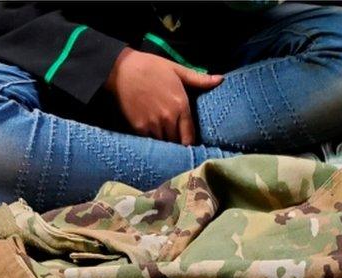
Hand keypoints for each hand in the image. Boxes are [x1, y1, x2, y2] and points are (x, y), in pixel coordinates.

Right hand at [105, 48, 223, 144]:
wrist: (121, 69)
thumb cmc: (151, 67)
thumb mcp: (177, 70)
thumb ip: (199, 79)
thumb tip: (220, 80)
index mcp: (181, 105)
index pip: (190, 136)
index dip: (190, 143)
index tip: (190, 145)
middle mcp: (169, 118)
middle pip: (178, 143)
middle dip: (178, 144)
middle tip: (178, 144)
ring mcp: (153, 124)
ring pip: (164, 144)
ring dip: (166, 144)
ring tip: (166, 143)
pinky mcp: (139, 127)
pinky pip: (150, 141)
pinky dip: (152, 141)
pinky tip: (153, 138)